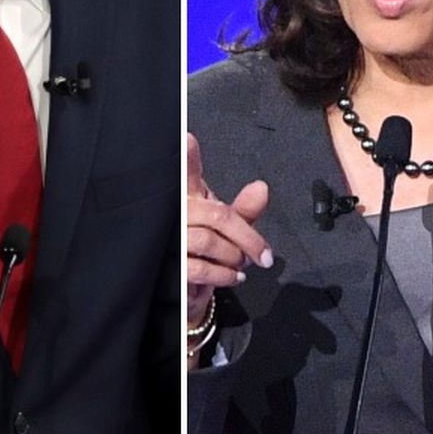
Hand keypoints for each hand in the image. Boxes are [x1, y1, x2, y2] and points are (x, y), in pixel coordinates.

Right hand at [186, 133, 271, 334]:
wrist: (190, 295)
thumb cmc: (207, 254)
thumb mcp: (230, 230)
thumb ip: (245, 210)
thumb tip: (261, 188)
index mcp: (189, 198)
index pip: (187, 174)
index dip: (187, 157)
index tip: (187, 138)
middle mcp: (176, 215)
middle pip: (217, 216)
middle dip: (248, 238)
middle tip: (264, 256)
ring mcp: (168, 241)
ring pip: (210, 242)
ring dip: (234, 257)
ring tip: (240, 265)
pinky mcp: (168, 268)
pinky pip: (200, 268)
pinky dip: (224, 275)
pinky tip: (233, 277)